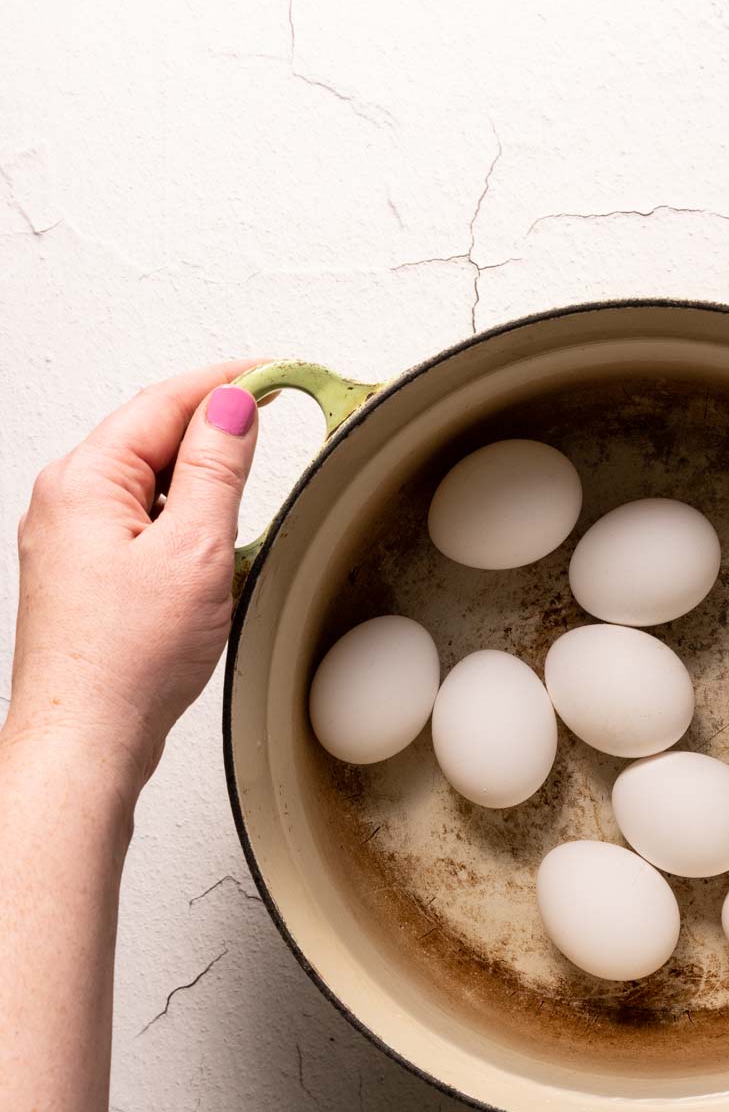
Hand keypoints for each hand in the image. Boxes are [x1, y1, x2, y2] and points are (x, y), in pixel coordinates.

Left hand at [5, 364, 261, 793]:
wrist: (86, 739)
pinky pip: (140, 523)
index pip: (165, 400)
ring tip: (245, 503)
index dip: (228, 380)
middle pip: (152, 435)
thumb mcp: (194, 549)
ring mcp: (70, 539)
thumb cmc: (125, 661)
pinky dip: (182, 522)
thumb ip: (216, 468)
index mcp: (85, 479)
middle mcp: (66, 501)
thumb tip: (231, 407)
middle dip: (214, 427)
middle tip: (276, 421)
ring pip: (148, 482)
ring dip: (200, 482)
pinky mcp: (83, 576)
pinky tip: (210, 553)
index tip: (278, 372)